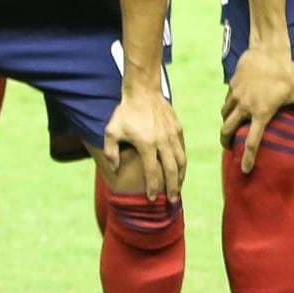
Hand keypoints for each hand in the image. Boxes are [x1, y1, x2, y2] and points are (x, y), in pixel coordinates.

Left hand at [103, 83, 186, 202]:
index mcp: (147, 144)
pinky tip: (179, 170)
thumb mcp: (111, 131)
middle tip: (172, 201)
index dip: (153, 187)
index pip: (153, 172)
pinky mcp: (178, 129)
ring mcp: (173, 135)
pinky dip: (182, 162)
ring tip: (178, 189)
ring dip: (181, 177)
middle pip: (172, 170)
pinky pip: (182, 150)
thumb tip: (114, 169)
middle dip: (173, 188)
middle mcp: (163, 141)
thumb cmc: (125, 112)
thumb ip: (111, 152)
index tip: (152, 199)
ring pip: (181, 161)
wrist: (143, 91)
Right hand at [219, 40, 293, 172]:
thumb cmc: (285, 72)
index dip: (248, 158)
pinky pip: (227, 100)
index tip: (244, 169)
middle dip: (225, 141)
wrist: (266, 50)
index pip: (251, 142)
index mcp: (262, 113)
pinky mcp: (232, 85)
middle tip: (228, 147)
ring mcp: (236, 96)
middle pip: (227, 130)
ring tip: (230, 126)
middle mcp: (245, 107)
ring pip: (225, 115)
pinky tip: (235, 105)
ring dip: (226, 122)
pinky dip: (229, 106)